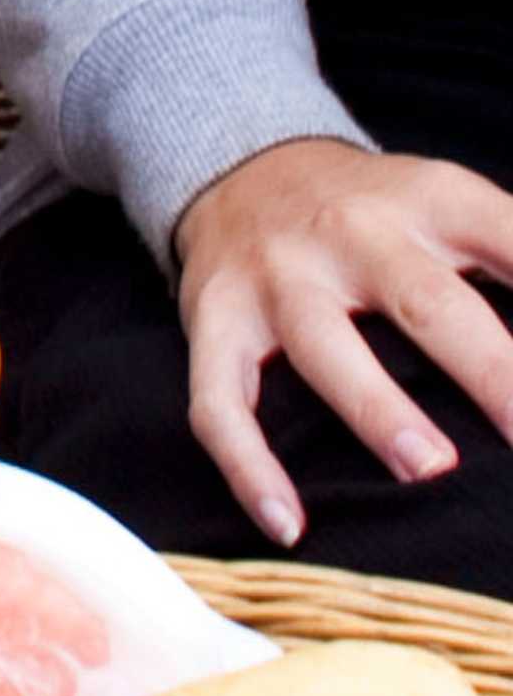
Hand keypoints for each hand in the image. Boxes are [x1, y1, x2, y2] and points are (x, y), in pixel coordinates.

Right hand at [175, 138, 512, 544]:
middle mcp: (351, 235)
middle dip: (490, 370)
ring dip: (377, 409)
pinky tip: (287, 523)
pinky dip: (249, 467)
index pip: (511, 241)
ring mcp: (276, 282)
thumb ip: (511, 253)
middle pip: (427, 303)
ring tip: (428, 469)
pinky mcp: (213, 328)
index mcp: (429, 199)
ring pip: (325, 348)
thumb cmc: (372, 210)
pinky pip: (220, 406)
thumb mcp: (452, 201)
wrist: (243, 172)